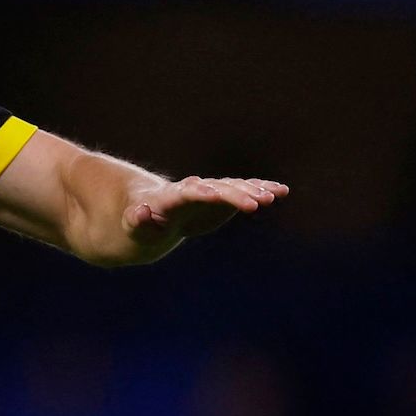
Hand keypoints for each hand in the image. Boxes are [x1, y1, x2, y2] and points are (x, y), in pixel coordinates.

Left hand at [121, 176, 288, 263]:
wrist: (147, 213)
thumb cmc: (138, 225)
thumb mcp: (134, 228)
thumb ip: (138, 221)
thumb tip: (142, 212)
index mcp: (169, 198)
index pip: (186, 193)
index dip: (201, 194)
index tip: (217, 195)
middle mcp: (191, 190)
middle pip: (215, 188)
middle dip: (235, 194)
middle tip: (258, 201)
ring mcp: (208, 192)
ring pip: (231, 187)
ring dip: (251, 190)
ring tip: (273, 196)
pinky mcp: (220, 198)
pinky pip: (241, 191)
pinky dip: (260, 189)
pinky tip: (282, 191)